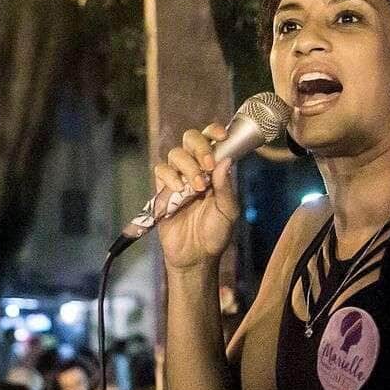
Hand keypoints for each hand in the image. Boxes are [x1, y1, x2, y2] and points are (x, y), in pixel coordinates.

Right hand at [153, 123, 236, 270]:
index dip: (214, 132)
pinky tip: (179, 190)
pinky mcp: (162, 190)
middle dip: (199, 147)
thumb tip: (226, 160)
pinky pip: (161, 170)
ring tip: (197, 188)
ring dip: (187, 166)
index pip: (213, 140)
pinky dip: (170, 176)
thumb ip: (226, 187)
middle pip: (190, 138)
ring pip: (176, 153)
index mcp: (215, 170)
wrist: (195, 256)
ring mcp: (178, 178)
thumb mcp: (228, 212)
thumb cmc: (215, 234)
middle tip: (207, 165)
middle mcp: (196, 169)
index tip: (222, 137)